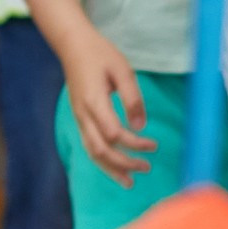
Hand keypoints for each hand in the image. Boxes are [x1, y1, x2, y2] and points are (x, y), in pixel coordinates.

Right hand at [59, 27, 158, 187]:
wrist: (73, 46)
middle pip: (101, 150)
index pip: (114, 134)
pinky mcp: (80, 119)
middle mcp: (83, 115)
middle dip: (124, 163)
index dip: (134, 144)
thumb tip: (141, 126)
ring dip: (111, 169)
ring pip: (92, 152)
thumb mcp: (123, 71)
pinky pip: (89, 146)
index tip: (154, 145)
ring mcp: (79, 118)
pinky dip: (102, 161)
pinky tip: (115, 168)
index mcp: (94, 102)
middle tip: (147, 168)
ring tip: (130, 182)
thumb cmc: (101, 55)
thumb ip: (132, 98)